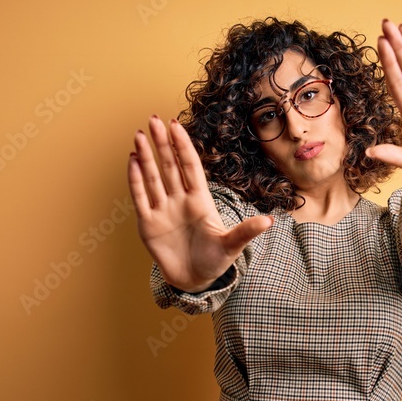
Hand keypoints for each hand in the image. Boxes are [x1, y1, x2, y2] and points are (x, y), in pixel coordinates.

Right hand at [128, 115, 272, 291]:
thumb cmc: (215, 262)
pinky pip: (140, 197)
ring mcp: (162, 210)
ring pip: (153, 178)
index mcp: (200, 200)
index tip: (175, 125)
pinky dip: (135, 180)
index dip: (183, 146)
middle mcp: (180, 200)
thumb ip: (245, 232)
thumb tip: (269, 222)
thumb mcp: (231, 246)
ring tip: (138, 136)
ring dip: (146, 157)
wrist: (194, 281)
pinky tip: (132, 161)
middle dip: (162, 143)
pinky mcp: (148, 224)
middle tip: (153, 119)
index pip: (190, 166)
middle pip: (170, 166)